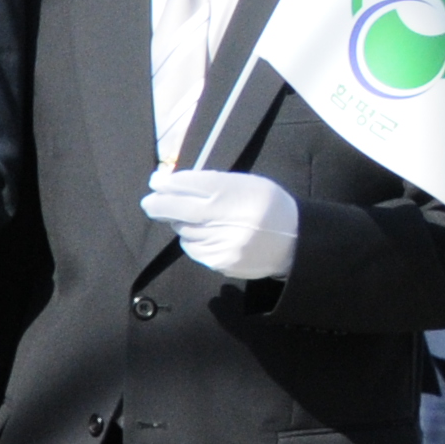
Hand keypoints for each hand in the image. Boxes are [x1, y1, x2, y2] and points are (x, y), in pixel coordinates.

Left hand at [143, 168, 298, 281]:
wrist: (295, 240)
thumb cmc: (266, 206)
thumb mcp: (246, 184)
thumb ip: (211, 183)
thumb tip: (169, 183)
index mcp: (236, 191)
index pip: (189, 184)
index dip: (167, 184)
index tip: (156, 182)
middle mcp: (228, 217)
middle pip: (178, 209)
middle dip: (158, 205)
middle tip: (149, 202)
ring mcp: (223, 241)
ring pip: (183, 230)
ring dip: (183, 224)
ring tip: (203, 220)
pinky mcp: (220, 261)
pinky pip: (192, 248)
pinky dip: (193, 240)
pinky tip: (211, 236)